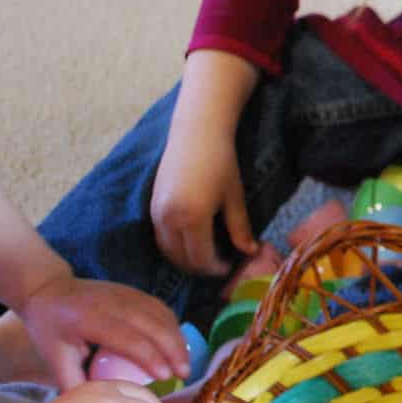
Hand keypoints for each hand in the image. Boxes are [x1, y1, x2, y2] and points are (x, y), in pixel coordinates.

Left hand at [17, 275, 186, 388]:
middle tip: (184, 374)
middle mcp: (114, 303)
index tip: (165, 377)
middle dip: (174, 350)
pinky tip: (178, 346)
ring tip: (184, 364)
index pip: (130, 338)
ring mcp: (128, 294)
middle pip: (155, 325)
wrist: (49, 290)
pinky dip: (174, 328)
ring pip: (163, 315)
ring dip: (178, 339)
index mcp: (91, 319)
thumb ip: (75, 383)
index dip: (151, 357)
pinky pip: (162, 309)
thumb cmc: (50, 328)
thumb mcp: (55, 358)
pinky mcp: (135, 292)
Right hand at [150, 111, 255, 276]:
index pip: (201, 258)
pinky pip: (160, 237)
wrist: (196, 133)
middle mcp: (168, 219)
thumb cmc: (221, 162)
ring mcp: (156, 213)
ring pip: (167, 250)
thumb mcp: (234, 197)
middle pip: (181, 259)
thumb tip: (250, 252)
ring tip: (206, 256)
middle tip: (219, 265)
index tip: (230, 266)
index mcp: (192, 218)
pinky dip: (174, 247)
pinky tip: (192, 241)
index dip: (216, 268)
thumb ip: (240, 228)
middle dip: (201, 267)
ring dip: (185, 259)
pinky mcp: (151, 206)